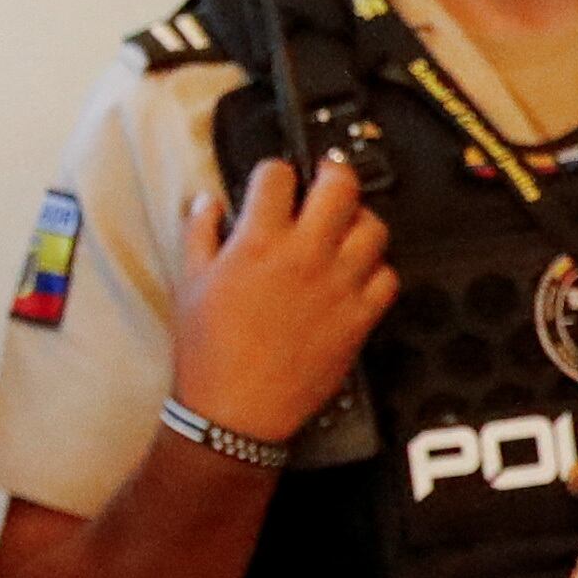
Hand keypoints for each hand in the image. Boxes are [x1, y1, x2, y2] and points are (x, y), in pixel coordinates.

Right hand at [170, 155, 392, 442]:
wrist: (237, 406)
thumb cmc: (208, 348)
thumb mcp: (189, 281)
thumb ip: (200, 233)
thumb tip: (208, 201)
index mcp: (258, 241)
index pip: (277, 176)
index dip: (276, 171)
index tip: (275, 177)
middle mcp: (305, 256)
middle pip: (340, 188)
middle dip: (335, 172)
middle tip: (328, 176)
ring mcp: (339, 286)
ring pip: (374, 229)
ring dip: (362, 219)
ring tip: (347, 225)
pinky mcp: (360, 317)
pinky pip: (388, 278)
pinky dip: (379, 269)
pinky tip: (360, 272)